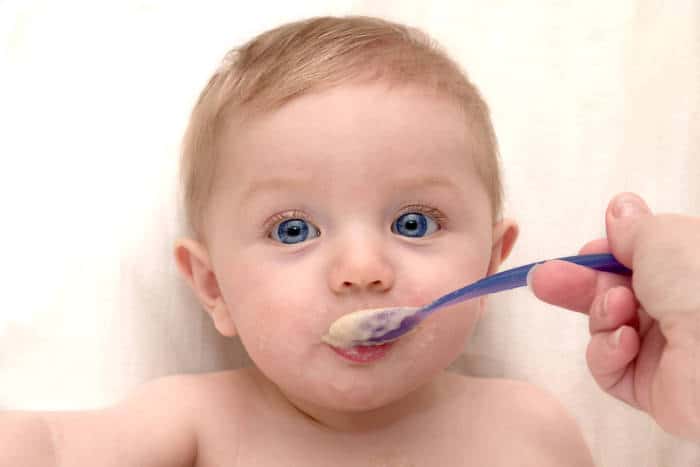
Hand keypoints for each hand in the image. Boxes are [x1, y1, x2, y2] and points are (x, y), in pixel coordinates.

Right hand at [529, 192, 699, 440]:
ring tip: (617, 309)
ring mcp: (665, 350)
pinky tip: (625, 342)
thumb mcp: (664, 237)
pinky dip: (609, 350)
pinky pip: (609, 366)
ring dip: (602, 313)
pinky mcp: (650, 388)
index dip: (606, 254)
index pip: (638, 260)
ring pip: (606, 326)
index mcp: (688, 271)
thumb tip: (621, 209)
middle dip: (577, 283)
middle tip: (543, 278)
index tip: (587, 250)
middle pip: (613, 292)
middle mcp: (679, 308)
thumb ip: (633, 227)